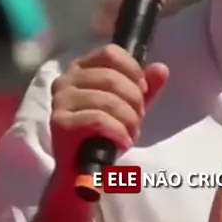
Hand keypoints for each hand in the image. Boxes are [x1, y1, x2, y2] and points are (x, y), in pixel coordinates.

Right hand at [51, 44, 168, 172]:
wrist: (84, 168)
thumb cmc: (105, 132)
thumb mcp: (130, 106)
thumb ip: (146, 87)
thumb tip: (161, 69)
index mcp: (81, 69)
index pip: (110, 53)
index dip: (133, 70)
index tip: (142, 89)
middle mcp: (66, 80)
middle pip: (112, 77)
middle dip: (134, 100)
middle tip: (138, 119)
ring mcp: (60, 101)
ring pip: (108, 100)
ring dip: (129, 119)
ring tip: (130, 132)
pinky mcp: (60, 123)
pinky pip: (99, 119)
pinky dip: (118, 132)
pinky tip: (122, 141)